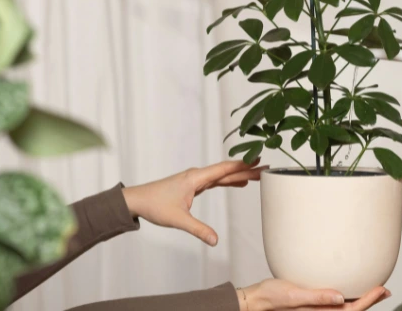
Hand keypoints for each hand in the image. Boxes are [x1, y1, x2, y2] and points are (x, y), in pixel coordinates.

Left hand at [122, 160, 266, 245]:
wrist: (136, 200)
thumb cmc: (154, 205)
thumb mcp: (178, 219)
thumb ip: (198, 229)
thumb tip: (215, 240)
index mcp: (195, 178)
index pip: (223, 169)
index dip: (242, 165)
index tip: (258, 160)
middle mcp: (197, 176)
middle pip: (226, 171)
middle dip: (246, 169)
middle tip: (265, 169)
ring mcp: (195, 180)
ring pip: (221, 175)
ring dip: (238, 175)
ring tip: (257, 175)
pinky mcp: (192, 186)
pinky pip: (215, 181)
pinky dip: (227, 181)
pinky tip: (237, 182)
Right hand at [237, 280, 389, 310]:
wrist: (256, 300)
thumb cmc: (270, 298)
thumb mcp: (293, 295)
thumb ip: (316, 297)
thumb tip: (340, 297)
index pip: (351, 309)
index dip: (369, 300)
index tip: (381, 288)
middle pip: (352, 309)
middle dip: (370, 300)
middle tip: (385, 289)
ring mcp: (318, 309)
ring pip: (346, 306)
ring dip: (361, 299)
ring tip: (374, 290)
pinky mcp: (313, 303)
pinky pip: (336, 302)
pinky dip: (348, 296)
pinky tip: (350, 289)